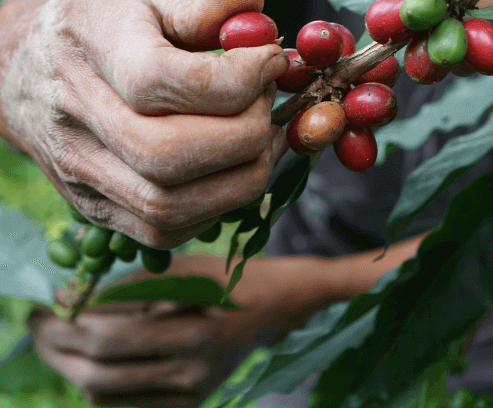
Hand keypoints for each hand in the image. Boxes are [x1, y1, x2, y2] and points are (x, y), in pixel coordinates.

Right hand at [0, 0, 289, 247]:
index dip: (234, 79)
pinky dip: (217, 206)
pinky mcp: (94, 206)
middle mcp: (73, 109)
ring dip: (242, 177)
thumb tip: (258, 20)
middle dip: (246, 133)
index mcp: (89, 37)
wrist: (31, 62)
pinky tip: (236, 167)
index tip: (272, 60)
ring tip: (266, 138)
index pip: (157, 79)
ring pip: (168, 205)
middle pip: (166, 154)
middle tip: (270, 102)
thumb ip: (210, 1)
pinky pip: (164, 230)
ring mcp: (78, 167)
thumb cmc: (112, 19)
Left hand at [27, 256, 284, 407]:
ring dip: (71, 370)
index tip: (47, 304)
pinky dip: (96, 389)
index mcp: (197, 336)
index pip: (112, 339)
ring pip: (106, 399)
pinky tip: (89, 364)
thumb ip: (132, 287)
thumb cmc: (234, 278)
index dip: (69, 324)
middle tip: (39, 324)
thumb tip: (73, 297)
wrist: (281, 307)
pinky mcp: (189, 405)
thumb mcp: (187, 271)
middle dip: (58, 350)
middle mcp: (193, 376)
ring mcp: (191, 396)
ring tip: (56, 343)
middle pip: (100, 376)